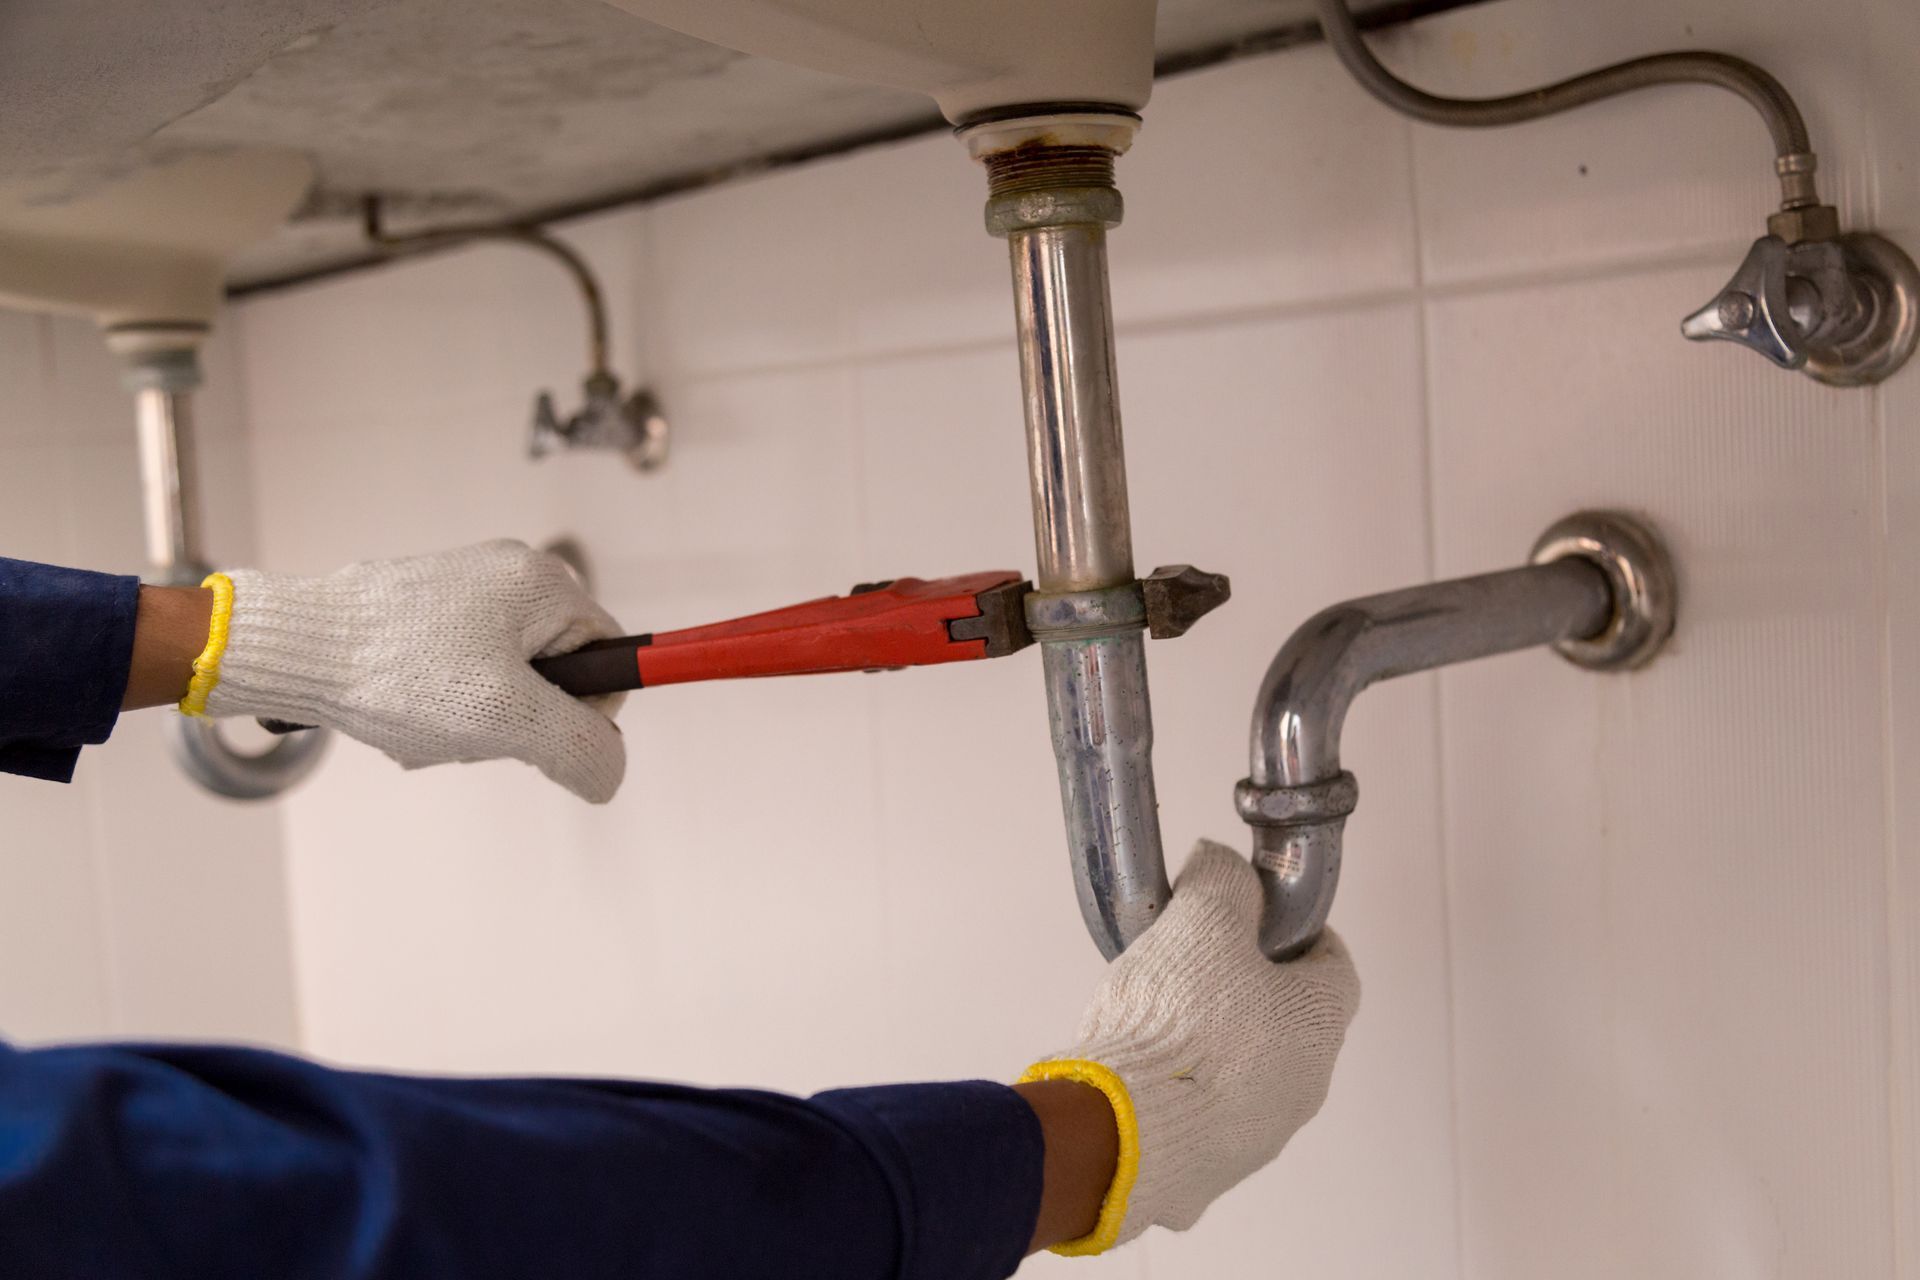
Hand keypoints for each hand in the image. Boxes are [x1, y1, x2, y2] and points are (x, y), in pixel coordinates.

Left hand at [204, 540, 627, 802]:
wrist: (295, 647)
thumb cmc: (392, 670)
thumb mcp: (506, 720)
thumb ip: (579, 748)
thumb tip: (610, 773)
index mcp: (546, 585)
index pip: (611, 660)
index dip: (581, 713)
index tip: (528, 728)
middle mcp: (512, 574)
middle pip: (556, 674)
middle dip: (515, 719)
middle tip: (465, 726)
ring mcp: (467, 589)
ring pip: (506, 680)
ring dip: (473, 718)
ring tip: (425, 718)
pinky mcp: (428, 608)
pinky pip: (464, 671)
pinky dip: (442, 702)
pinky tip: (406, 710)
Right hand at [1021, 841, 1359, 1252]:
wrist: (1120, 1136)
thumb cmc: (1175, 1024)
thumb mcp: (1202, 919)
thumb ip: (1221, 879)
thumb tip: (1220, 861)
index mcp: (1317, 1023)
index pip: (1335, 967)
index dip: (1299, 936)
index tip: (1265, 920)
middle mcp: (1302, 1088)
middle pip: (1288, 1023)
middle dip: (1247, 991)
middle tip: (1194, 966)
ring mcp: (1256, 1138)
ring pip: (1245, 1076)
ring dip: (1213, 1049)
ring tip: (1153, 1023)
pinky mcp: (1206, 1174)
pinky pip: (1199, 1120)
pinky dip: (1175, 1094)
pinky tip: (1133, 1076)